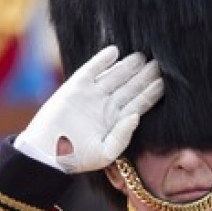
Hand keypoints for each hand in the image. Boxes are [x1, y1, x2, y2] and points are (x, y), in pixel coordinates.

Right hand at [14, 46, 163, 172]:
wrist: (46, 153)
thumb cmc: (76, 158)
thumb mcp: (105, 153)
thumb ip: (122, 136)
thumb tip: (136, 115)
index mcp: (116, 121)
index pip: (139, 102)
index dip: (152, 92)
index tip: (165, 82)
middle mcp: (107, 105)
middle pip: (131, 86)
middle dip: (145, 75)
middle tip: (159, 62)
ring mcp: (92, 95)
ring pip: (115, 76)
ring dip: (128, 66)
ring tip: (142, 56)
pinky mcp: (75, 87)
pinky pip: (91, 70)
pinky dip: (102, 60)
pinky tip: (114, 51)